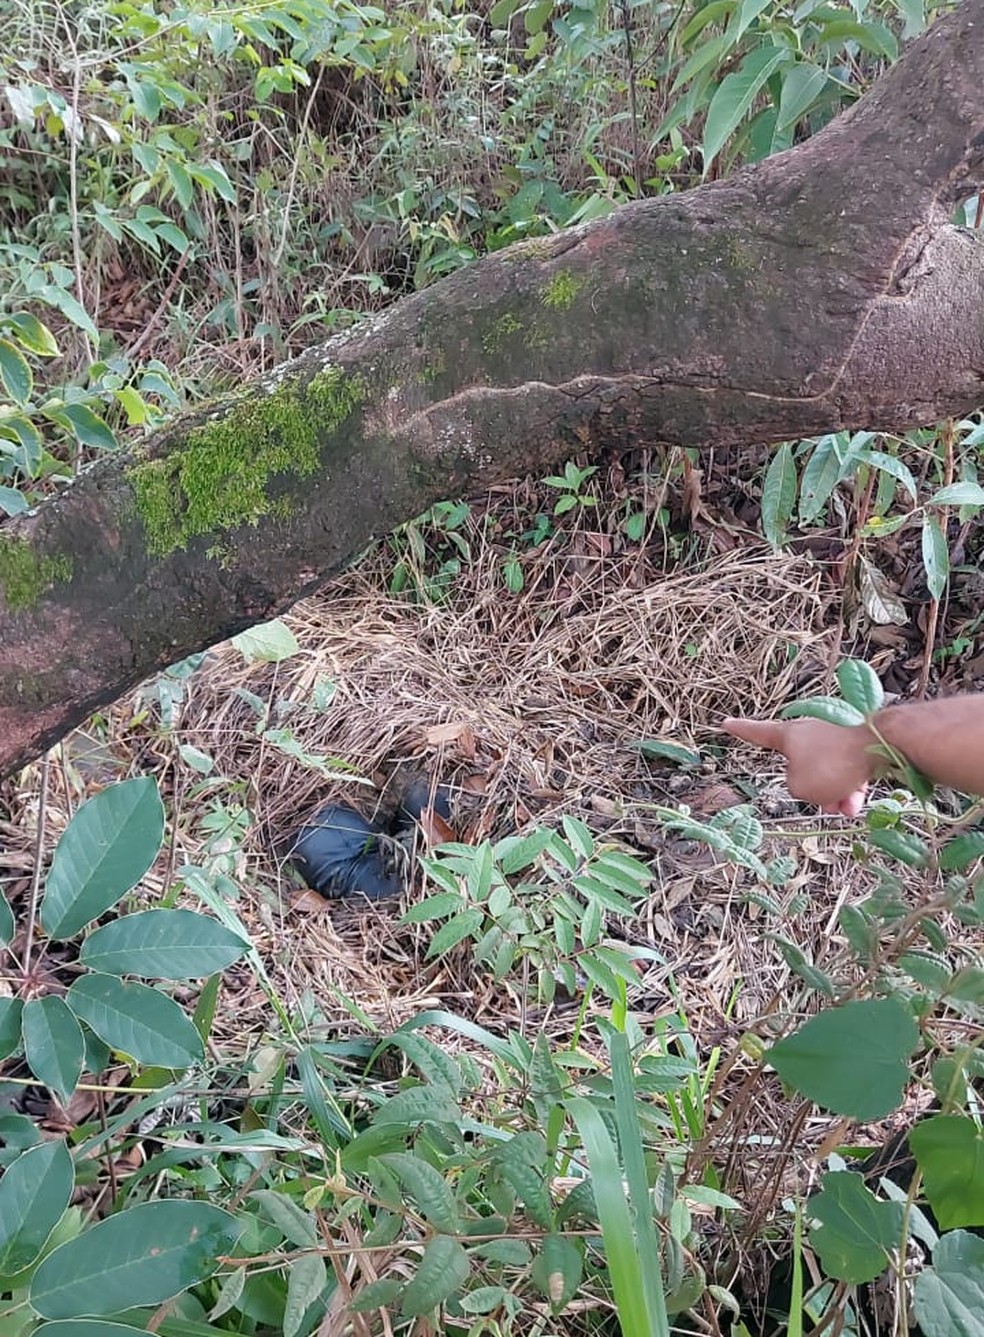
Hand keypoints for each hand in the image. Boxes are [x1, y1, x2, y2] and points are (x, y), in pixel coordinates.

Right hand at [722, 716, 874, 816]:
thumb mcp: (800, 786)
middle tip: (825, 804)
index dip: (741, 731)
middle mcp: (809, 732)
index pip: (757, 733)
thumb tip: (813, 784)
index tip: (726, 723)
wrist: (880, 744)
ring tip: (846, 808)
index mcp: (789, 736)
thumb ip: (796, 788)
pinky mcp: (857, 745)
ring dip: (834, 794)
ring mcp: (834, 737)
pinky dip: (850, 787)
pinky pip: (847, 771)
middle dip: (813, 791)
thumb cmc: (832, 763)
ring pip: (827, 773)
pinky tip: (858, 801)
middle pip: (801, 767)